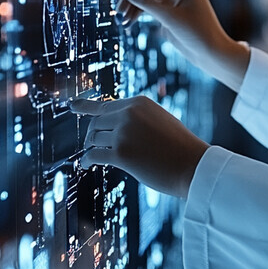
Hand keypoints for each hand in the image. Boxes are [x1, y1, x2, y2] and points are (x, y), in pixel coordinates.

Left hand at [70, 95, 207, 198]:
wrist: (194, 165)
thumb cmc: (179, 148)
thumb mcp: (159, 121)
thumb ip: (137, 119)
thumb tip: (111, 125)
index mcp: (139, 102)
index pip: (105, 105)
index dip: (87, 108)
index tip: (72, 106)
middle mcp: (129, 113)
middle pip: (96, 122)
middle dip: (92, 134)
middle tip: (91, 146)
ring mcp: (123, 132)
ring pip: (93, 138)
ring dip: (90, 148)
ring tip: (91, 157)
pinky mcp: (120, 153)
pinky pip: (93, 155)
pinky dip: (87, 160)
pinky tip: (86, 165)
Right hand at [106, 0, 248, 90]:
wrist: (211, 52)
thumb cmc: (197, 33)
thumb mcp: (168, 17)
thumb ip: (144, 2)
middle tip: (115, 6)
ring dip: (131, 6)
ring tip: (121, 21)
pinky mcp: (170, 8)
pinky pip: (149, 4)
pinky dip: (138, 12)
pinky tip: (127, 24)